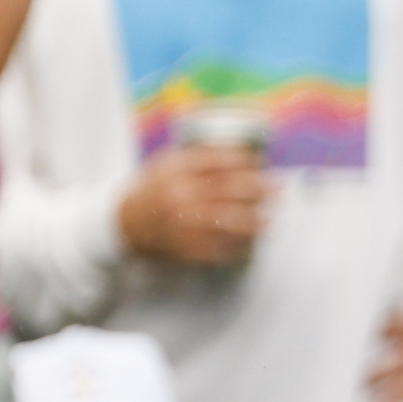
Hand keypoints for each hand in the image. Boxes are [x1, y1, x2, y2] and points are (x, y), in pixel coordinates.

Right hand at [117, 146, 274, 268]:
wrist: (125, 223)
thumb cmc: (154, 189)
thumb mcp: (168, 163)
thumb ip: (199, 157)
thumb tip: (244, 153)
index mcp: (176, 171)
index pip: (217, 161)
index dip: (243, 161)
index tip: (260, 163)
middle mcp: (180, 195)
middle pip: (228, 190)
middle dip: (258, 190)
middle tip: (277, 189)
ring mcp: (183, 223)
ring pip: (227, 221)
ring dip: (254, 221)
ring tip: (270, 221)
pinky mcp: (185, 247)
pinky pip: (218, 247)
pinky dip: (237, 246)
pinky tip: (251, 244)